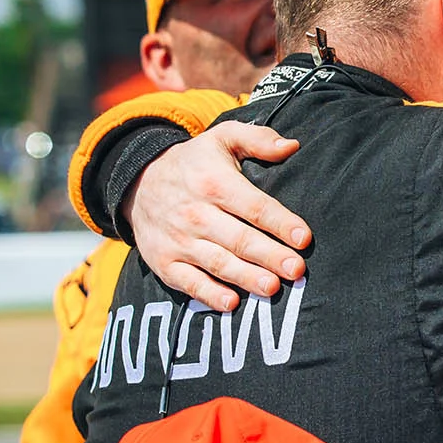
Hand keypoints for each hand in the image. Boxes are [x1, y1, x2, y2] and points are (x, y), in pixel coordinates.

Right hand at [122, 121, 312, 311]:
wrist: (137, 182)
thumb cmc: (194, 163)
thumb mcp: (221, 138)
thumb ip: (258, 139)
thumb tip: (292, 146)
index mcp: (214, 182)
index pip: (253, 206)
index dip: (280, 223)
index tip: (305, 238)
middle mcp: (195, 213)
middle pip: (239, 239)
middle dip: (269, 255)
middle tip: (297, 270)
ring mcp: (178, 240)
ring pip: (218, 263)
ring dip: (246, 277)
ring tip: (272, 288)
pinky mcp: (164, 262)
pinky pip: (189, 282)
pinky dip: (209, 294)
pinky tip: (232, 303)